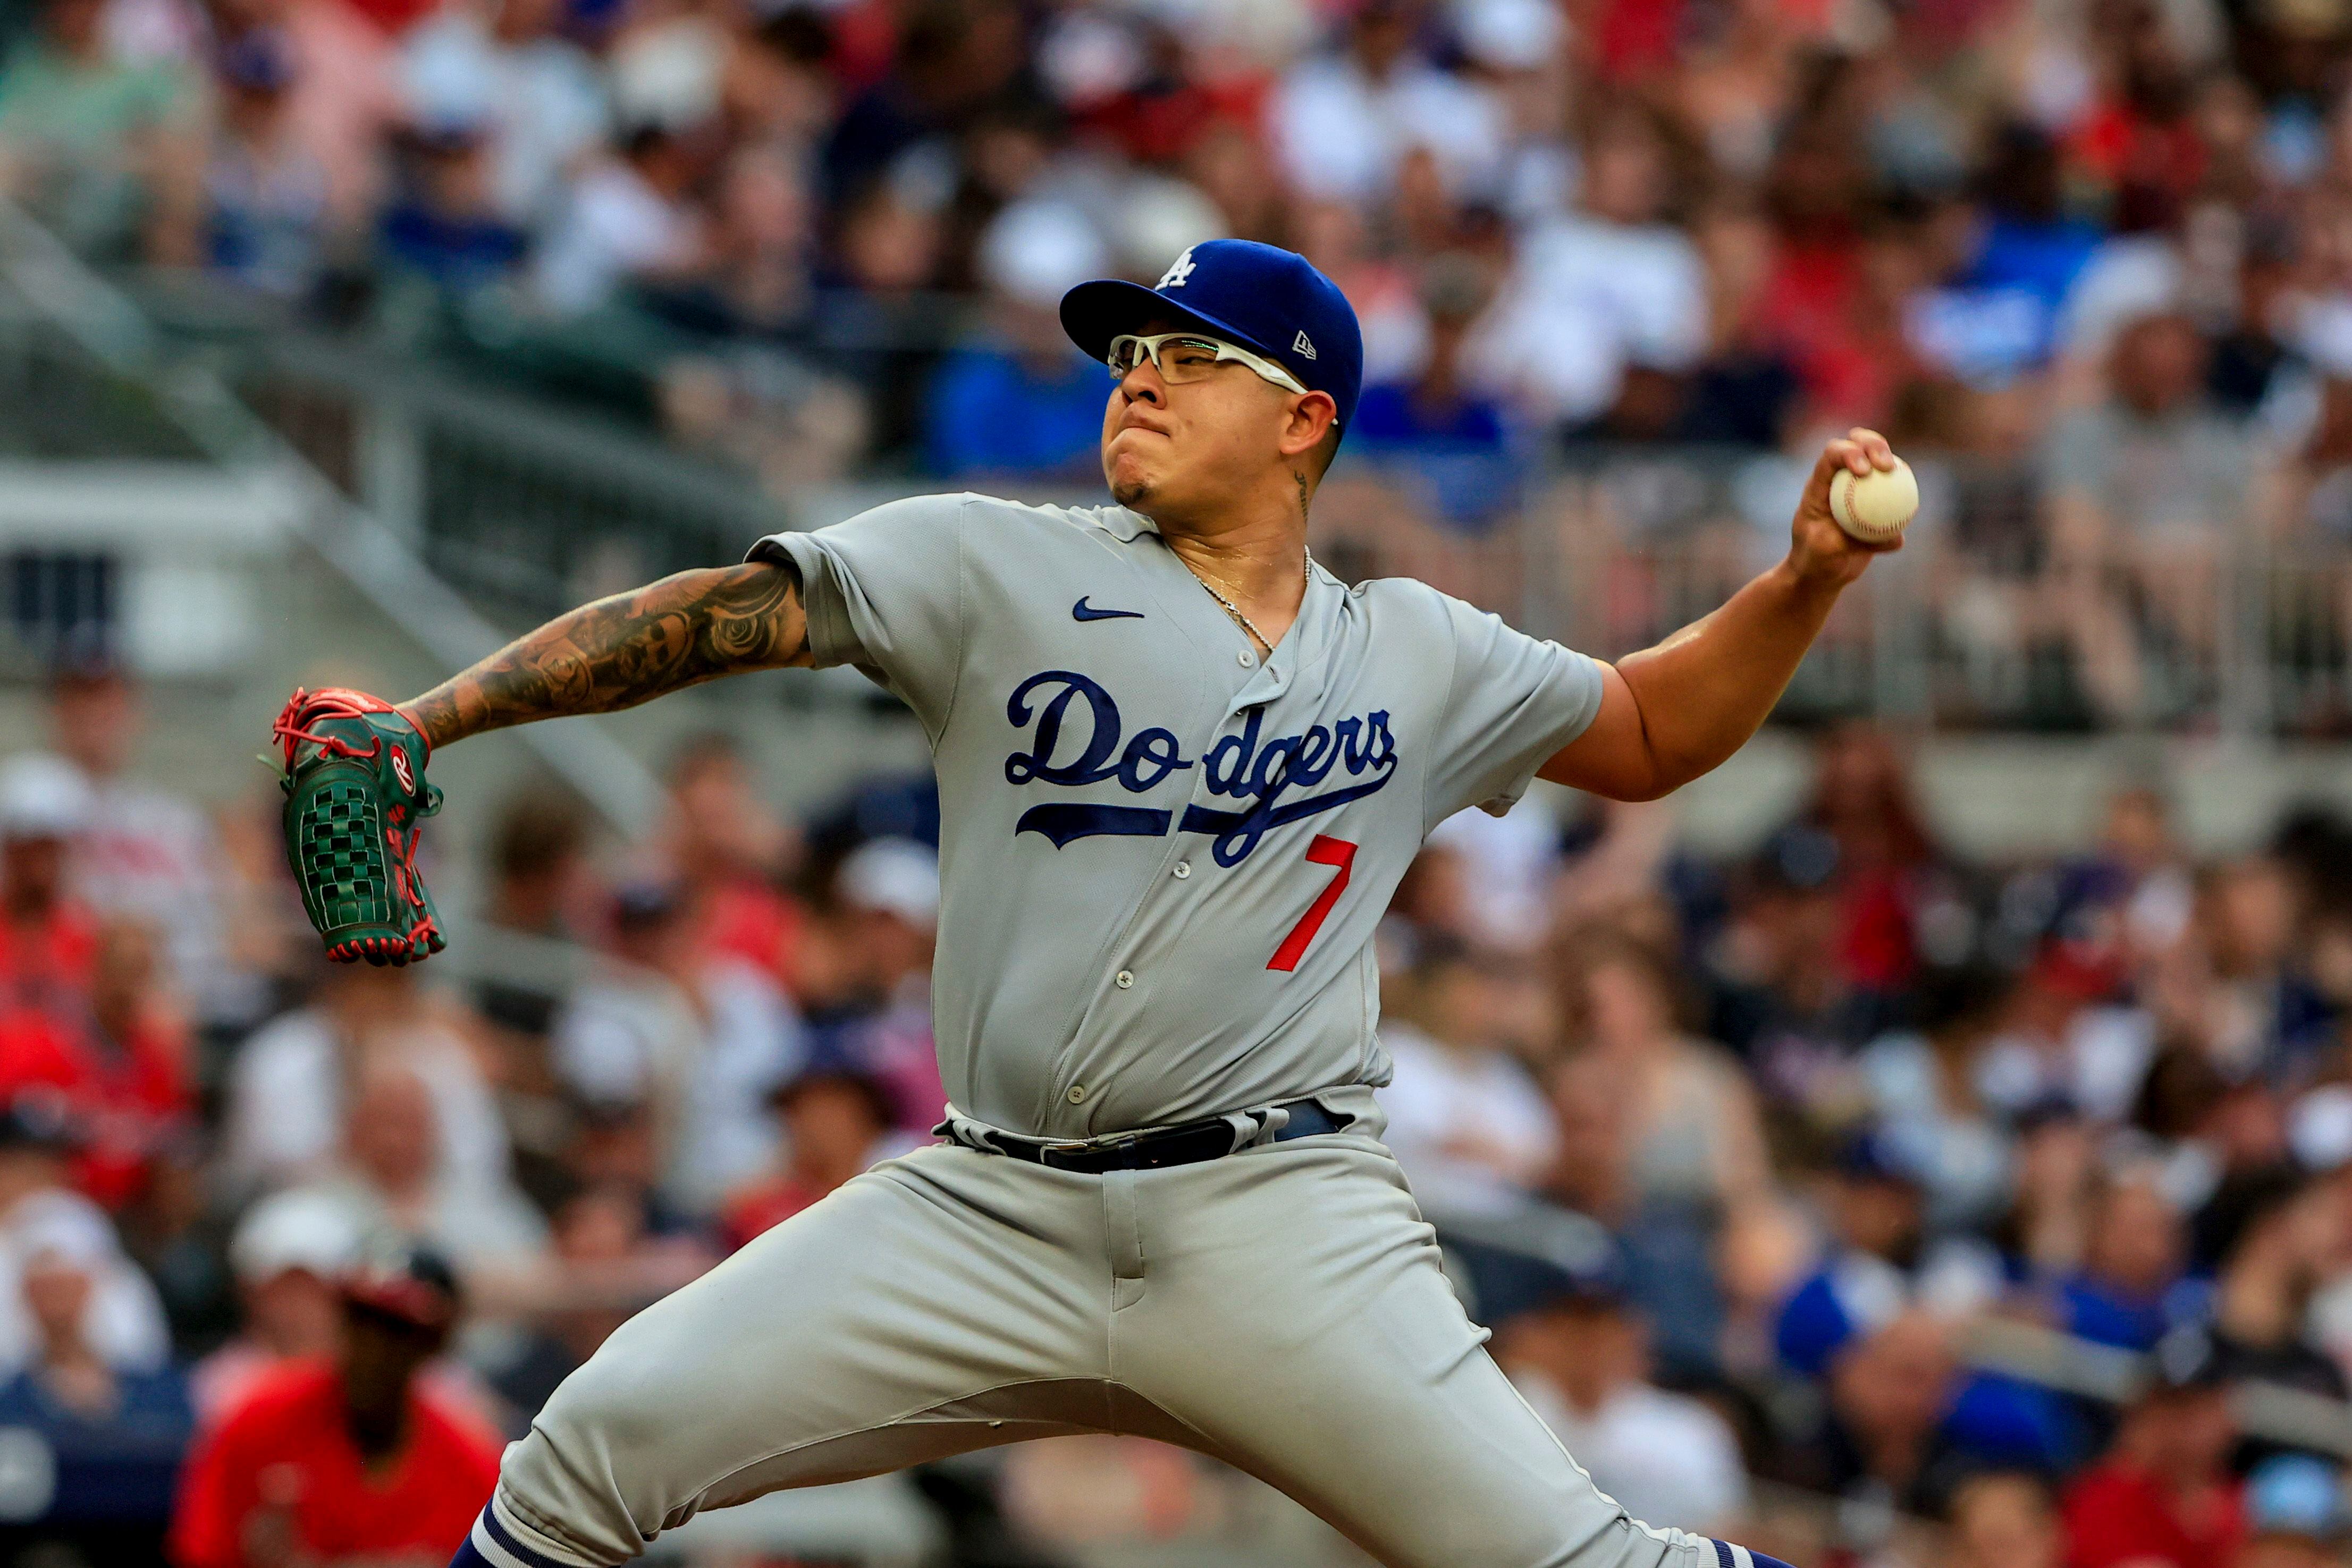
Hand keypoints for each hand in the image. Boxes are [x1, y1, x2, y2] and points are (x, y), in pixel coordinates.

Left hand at [1788, 427, 1903, 588]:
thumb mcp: (1823, 551)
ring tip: (1901, 476)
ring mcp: (1858, 488)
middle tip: (1887, 466)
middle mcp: (1839, 479)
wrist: (1821, 573)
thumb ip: (1853, 540)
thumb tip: (1891, 537)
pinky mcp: (1875, 502)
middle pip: (1857, 445)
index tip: (1864, 470)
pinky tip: (1909, 511)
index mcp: (1819, 484)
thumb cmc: (1815, 560)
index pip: (1832, 455)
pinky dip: (1902, 497)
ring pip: (1878, 463)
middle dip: (1873, 444)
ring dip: (1893, 462)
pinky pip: (1894, 493)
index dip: (1849, 452)